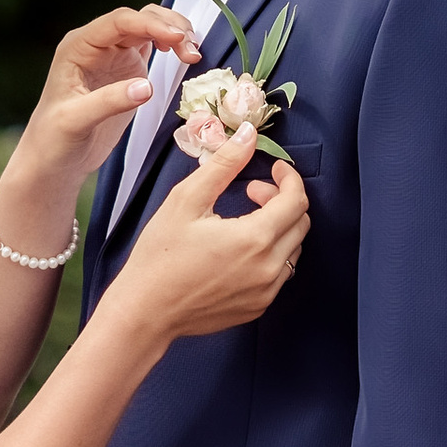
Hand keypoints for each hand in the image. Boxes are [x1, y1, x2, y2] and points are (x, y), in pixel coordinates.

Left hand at [0, 7, 203, 253]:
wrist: (55, 159)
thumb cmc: (54, 140)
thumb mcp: (76, 121)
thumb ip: (109, 102)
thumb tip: (147, 87)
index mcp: (78, 46)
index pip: (118, 22)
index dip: (150, 25)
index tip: (177, 38)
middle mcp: (96, 44)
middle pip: (138, 18)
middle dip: (168, 27)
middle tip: (192, 50)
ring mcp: (113, 55)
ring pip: (149, 27)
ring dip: (174, 33)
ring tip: (194, 54)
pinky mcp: (127, 70)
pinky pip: (153, 45)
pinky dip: (172, 47)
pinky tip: (186, 57)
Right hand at [108, 119, 309, 345]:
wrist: (146, 311)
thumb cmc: (160, 256)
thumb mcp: (187, 200)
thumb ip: (224, 164)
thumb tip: (248, 135)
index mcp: (254, 238)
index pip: (296, 200)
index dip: (289, 178)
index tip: (274, 168)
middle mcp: (269, 268)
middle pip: (301, 223)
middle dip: (282, 199)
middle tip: (251, 192)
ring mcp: (266, 292)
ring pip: (294, 249)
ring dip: (278, 227)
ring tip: (245, 220)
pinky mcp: (258, 307)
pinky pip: (280, 274)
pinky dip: (271, 254)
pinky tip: (241, 249)